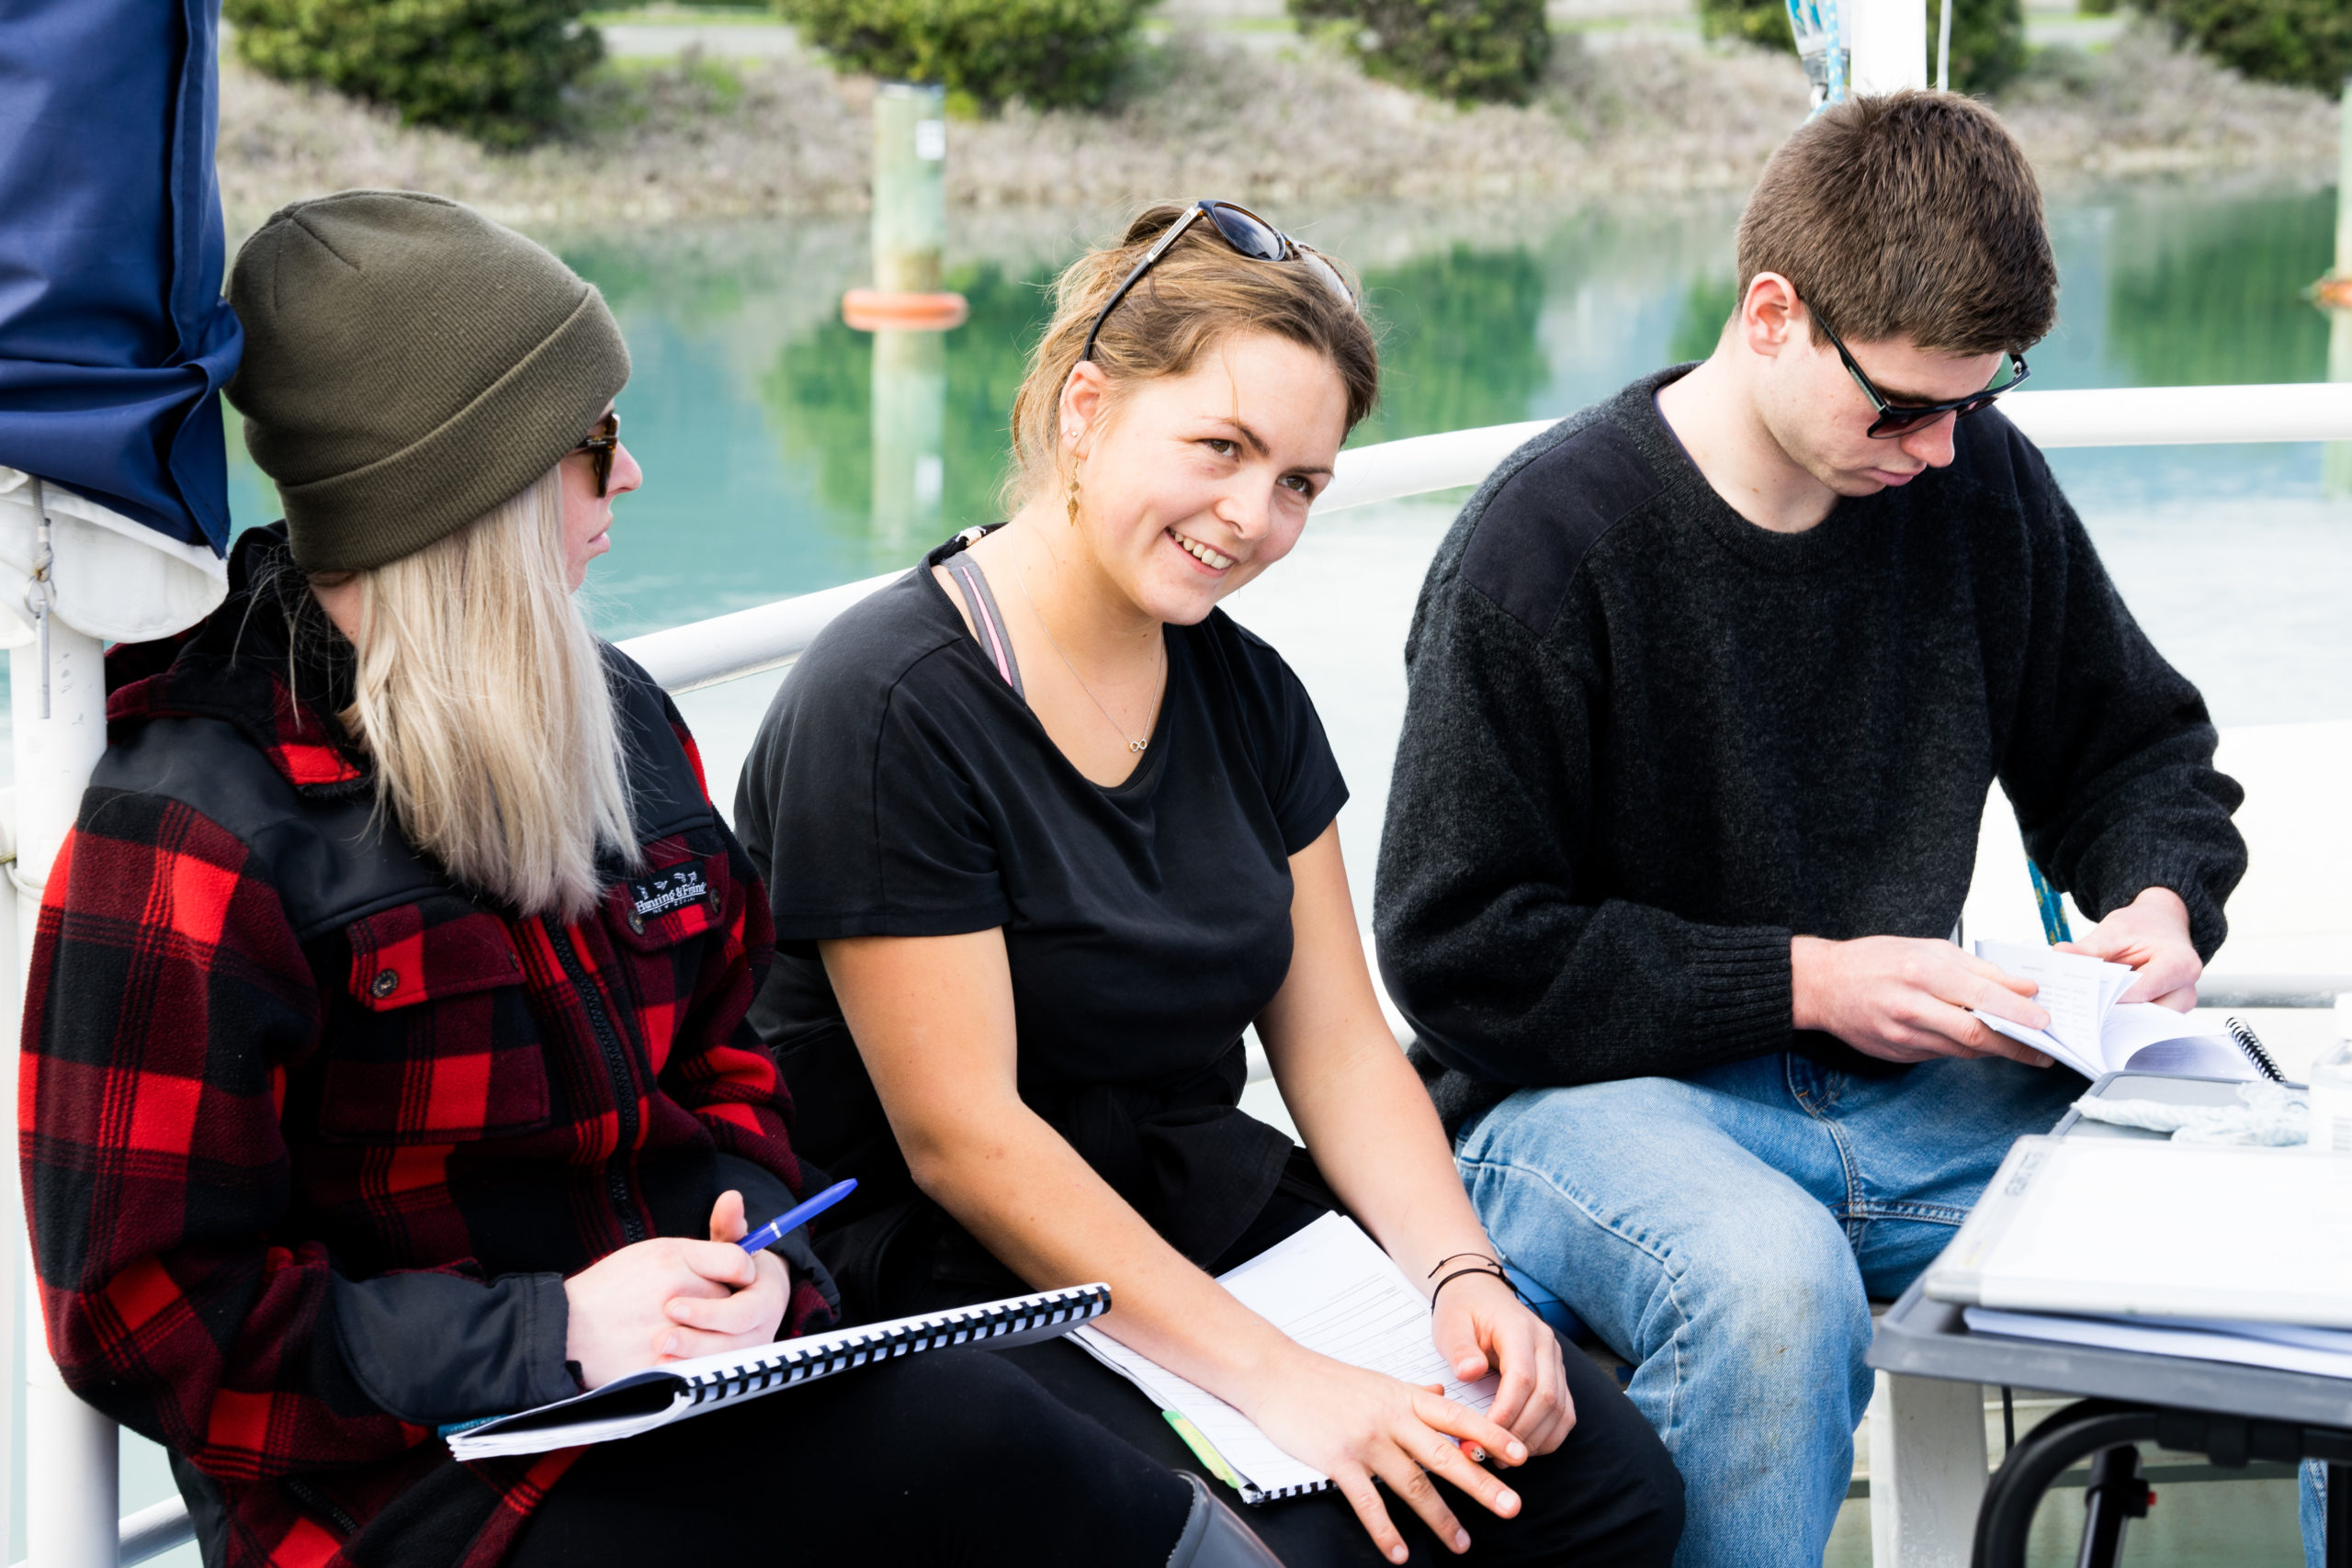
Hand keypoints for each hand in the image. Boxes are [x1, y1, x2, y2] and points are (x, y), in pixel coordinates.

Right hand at [563, 1191, 786, 1388]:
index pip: (738, 1261)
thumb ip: (697, 1254)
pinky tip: (683, 1350)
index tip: (736, 1277)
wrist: (565, 1329)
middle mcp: (677, 1291)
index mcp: (673, 1258)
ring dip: (714, 1333)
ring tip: (691, 1329)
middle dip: (726, 1303)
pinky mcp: (667, 1363)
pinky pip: (704, 1361)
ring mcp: (673, 1330)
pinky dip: (699, 1357)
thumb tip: (739, 1262)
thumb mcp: (650, 1253)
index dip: (742, 1271)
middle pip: (732, 1299)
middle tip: (709, 1306)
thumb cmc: (609, 1288)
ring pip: (723, 1333)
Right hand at [1241, 1344, 1533, 1561]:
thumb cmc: (1325, 1379)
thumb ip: (1412, 1392)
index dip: (1492, 1436)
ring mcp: (1365, 1440)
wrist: (1277, 1374)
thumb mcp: (1377, 1380)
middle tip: (1511, 1506)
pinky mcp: (1337, 1460)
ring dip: (1440, 1518)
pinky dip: (1385, 1531)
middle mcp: (1391, 1418)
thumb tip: (1441, 1394)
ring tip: (1462, 1543)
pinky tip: (1400, 1552)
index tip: (1522, 1455)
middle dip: (1481, 1483)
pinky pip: (1367, 1502)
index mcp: (1404, 1397)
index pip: (1458, 1418)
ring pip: (1412, 1484)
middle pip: (1444, 1455)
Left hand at [1428, 1269, 1573, 1455]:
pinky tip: (1524, 1448)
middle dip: (1520, 1432)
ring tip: (1505, 1456)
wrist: (1479, 1293)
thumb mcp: (1451, 1325)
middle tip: (1492, 1454)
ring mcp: (1556, 1361)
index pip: (1523, 1378)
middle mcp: (1546, 1345)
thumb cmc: (1463, 1311)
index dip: (1507, 1412)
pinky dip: (1548, 1436)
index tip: (1484, 1435)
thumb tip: (1469, 1373)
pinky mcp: (1557, 1376)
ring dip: (1535, 1439)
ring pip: (1561, 1410)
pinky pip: (1565, 1413)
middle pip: (1546, 1398)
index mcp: (1519, 1329)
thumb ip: (1460, 1349)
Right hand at [1793, 935, 2053, 1066]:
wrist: (1821, 986)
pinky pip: (1943, 1055)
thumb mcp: (1926, 948)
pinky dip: (1964, 1050)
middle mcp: (1912, 1006)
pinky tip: (1977, 1043)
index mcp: (1922, 972)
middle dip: (2017, 1044)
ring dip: (1995, 1050)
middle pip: (1976, 1034)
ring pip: (1963, 1051)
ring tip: (2020, 1046)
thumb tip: (2018, 985)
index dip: (2019, 1011)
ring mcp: (1903, 1035)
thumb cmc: (1872, 961)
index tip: (2044, 1019)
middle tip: (2043, 1050)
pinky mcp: (1899, 1054)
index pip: (1982, 997)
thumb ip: (1974, 968)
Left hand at [2058, 886, 2199, 1010]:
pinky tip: (2096, 1011)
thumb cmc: (2143, 926)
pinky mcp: (2167, 1012)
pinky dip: (2120, 1017)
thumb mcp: (2115, 930)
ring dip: (2115, 1020)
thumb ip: (2089, 947)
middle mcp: (2186, 989)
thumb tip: (2061, 954)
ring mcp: (2178, 1004)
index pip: (2142, 990)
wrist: (2161, 924)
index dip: (2110, 996)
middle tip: (2078, 1012)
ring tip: (2084, 1012)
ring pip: (2144, 1024)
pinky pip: (2142, 1022)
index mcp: (2181, 964)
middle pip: (2147, 1014)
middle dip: (2112, 1014)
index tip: (2080, 997)